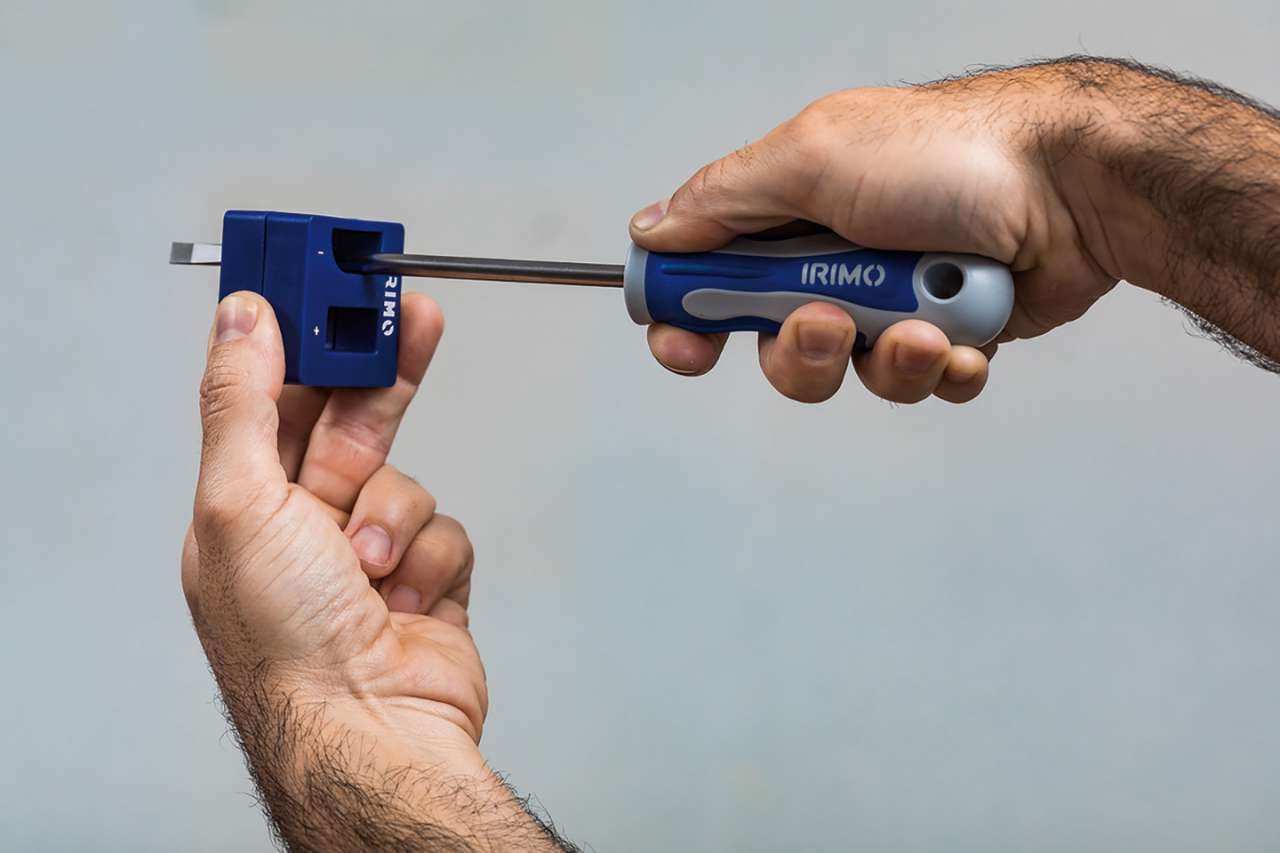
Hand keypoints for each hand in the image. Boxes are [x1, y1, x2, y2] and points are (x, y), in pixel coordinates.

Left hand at [183, 289, 484, 769]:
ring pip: (407, 478)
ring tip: (371, 563)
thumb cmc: (287, 644)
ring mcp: (367, 552)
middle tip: (413, 316)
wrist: (369, 730)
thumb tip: (238, 319)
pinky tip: (404, 593)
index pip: (275, 395)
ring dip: (398, 514)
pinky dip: (432, 555)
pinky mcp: (425, 577)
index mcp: (243, 504)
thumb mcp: (239, 502)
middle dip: (383, 373)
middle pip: (352, 417)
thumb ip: (243, 401)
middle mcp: (302, 524)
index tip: (331, 287)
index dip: (305, 339)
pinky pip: (447, 527)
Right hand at [629, 69, 1119, 402]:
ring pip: (851, 376)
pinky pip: (920, 385)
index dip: (690, 318)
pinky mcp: (946, 337)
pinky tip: (966, 337)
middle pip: (774, 345)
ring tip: (924, 325)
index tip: (687, 346)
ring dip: (885, 360)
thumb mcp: (812, 157)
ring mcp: (892, 300)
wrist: (1072, 186)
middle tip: (831, 322)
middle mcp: (835, 258)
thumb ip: (723, 201)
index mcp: (791, 211)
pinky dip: (941, 368)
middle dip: (801, 349)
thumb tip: (653, 229)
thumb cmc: (952, 155)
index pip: (711, 276)